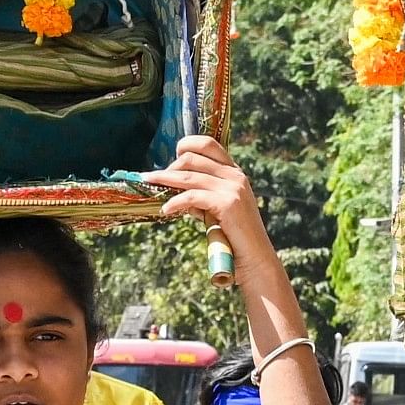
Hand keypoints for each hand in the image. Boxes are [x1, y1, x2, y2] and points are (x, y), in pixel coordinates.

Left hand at [141, 135, 268, 250]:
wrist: (256, 259)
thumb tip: (180, 195)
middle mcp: (235, 176)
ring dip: (164, 179)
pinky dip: (174, 202)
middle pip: (193, 158)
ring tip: (148, 184)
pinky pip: (191, 197)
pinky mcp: (227, 204)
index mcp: (235, 173)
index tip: (171, 160)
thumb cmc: (237, 238)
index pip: (208, 144)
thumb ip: (203, 198)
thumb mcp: (219, 211)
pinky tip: (165, 209)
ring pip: (189, 176)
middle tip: (153, 178)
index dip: (186, 146)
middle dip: (169, 167)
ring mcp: (232, 188)